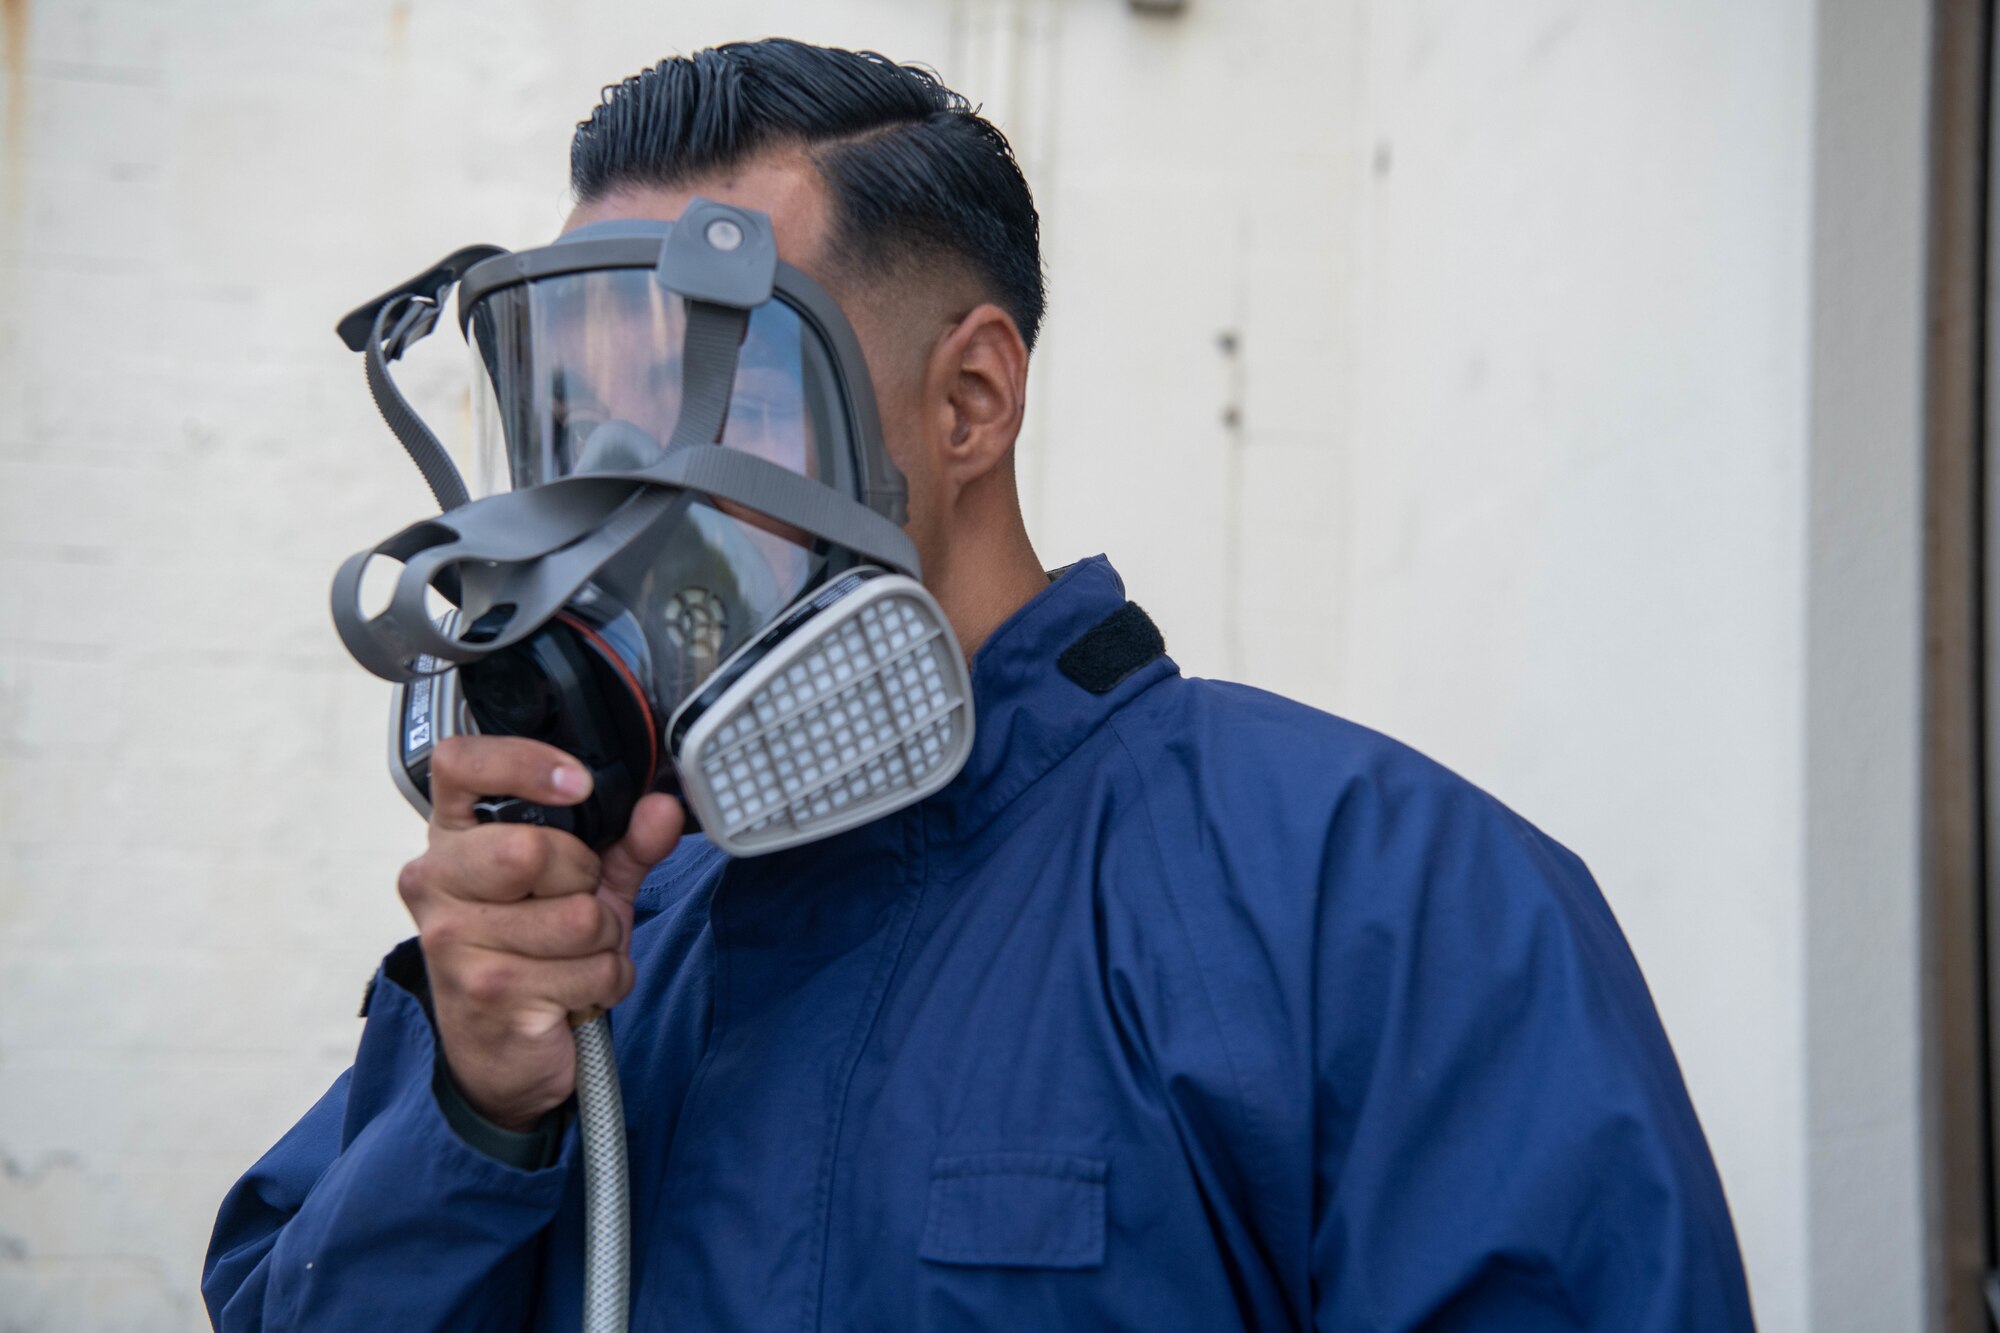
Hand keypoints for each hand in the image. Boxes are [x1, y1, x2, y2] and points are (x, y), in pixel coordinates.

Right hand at [395, 735, 683, 1130]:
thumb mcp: (583, 885)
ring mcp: (454, 940)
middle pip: (533, 849)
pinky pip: (592, 969)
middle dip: (585, 881)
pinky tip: (576, 990)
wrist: (503, 1051)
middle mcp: (436, 880)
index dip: (524, 763)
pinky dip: (607, 981)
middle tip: (575, 902)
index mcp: (454, 836)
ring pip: (580, 918)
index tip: (578, 785)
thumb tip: (664, 807)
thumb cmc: (535, 954)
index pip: (460, 763)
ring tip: (575, 954)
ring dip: (604, 941)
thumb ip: (625, 841)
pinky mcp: (489, 992)